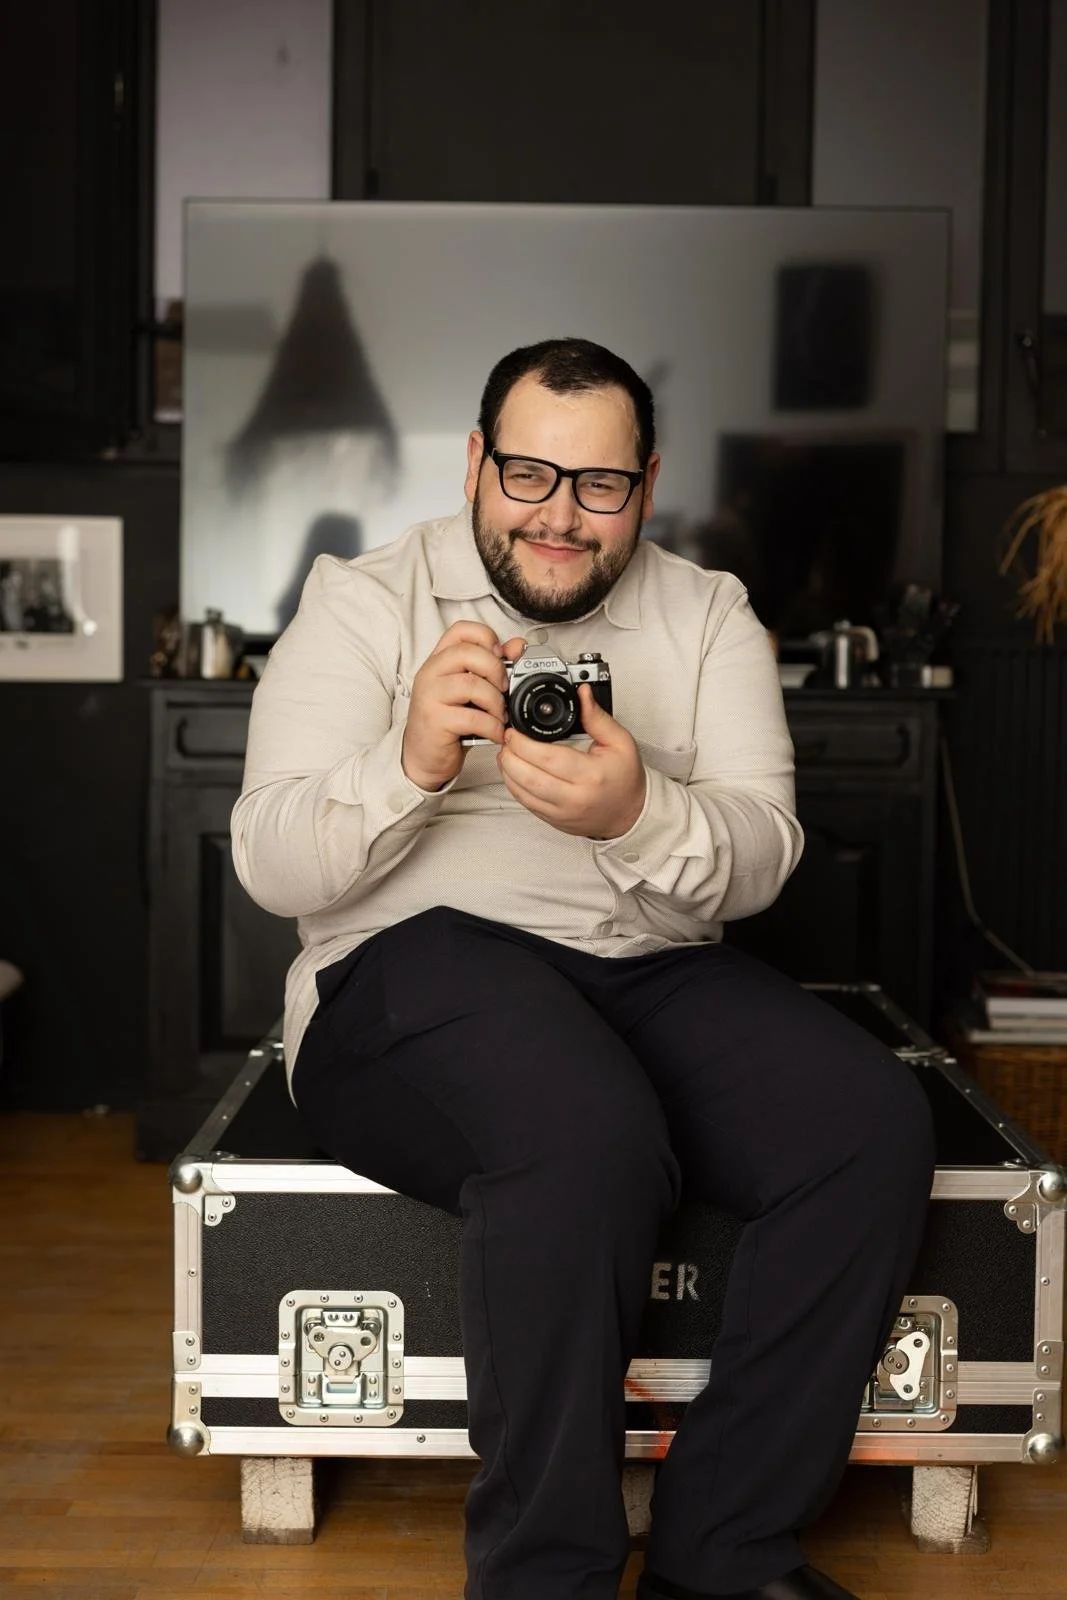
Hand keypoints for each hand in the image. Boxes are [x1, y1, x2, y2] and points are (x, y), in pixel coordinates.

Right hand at [402, 622, 526, 790]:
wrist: (423, 756)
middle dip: (496, 671)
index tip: (500, 657)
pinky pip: (473, 717)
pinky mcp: (435, 720)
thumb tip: (518, 646)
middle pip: (468, 653)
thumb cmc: (449, 721)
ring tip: (500, 716)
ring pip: (472, 685)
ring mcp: (429, 696)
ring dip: (496, 702)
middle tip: (504, 691)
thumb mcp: (469, 690)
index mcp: (440, 660)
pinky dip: (493, 727)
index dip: (487, 637)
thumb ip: (490, 666)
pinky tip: (495, 733)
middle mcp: (431, 673)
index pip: (462, 630)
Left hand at [497, 684, 646, 838]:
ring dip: (507, 771)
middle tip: (507, 740)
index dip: (524, 743)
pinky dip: (514, 786)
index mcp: (592, 775)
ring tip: (507, 753)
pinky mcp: (554, 820)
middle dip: (510, 755)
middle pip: (529, 777)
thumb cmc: (625, 779)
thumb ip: (597, 717)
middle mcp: (576, 797)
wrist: (628, 813)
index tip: (515, 731)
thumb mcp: (620, 742)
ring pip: (523, 793)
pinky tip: (513, 771)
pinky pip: (526, 804)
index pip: (549, 758)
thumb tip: (582, 694)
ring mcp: (563, 812)